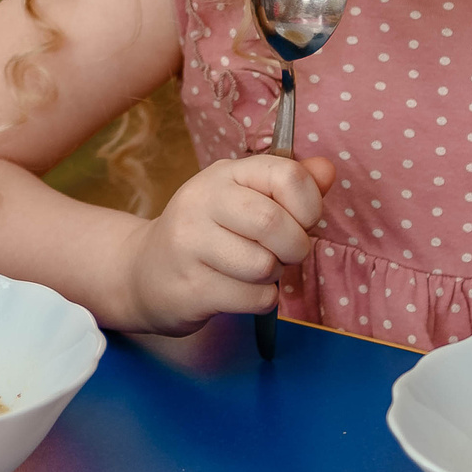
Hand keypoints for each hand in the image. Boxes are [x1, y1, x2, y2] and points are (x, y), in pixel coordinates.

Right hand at [120, 154, 338, 333]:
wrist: (144, 272)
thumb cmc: (208, 234)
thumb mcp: (245, 199)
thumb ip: (290, 185)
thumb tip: (327, 171)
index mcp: (224, 173)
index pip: (287, 175)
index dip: (310, 205)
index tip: (301, 220)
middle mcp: (201, 201)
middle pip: (274, 223)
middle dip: (294, 247)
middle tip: (284, 254)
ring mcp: (190, 244)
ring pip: (264, 266)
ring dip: (273, 276)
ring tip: (253, 270)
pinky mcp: (190, 287)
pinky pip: (253, 298)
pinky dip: (261, 300)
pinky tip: (240, 291)